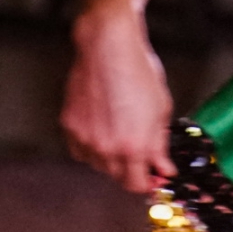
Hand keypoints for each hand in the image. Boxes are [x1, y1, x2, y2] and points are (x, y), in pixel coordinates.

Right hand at [60, 7, 176, 193]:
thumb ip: (160, 144)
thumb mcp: (161, 109)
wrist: (109, 48)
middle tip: (141, 152)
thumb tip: (163, 167)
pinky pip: (80, 150)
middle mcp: (106, 148)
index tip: (154, 176)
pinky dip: (90, 147)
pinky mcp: (69, 127)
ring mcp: (84, 139)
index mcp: (133, 146)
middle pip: (118, 176)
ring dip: (111, 158)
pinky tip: (102, 129)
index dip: (147, 182)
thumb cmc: (138, 71)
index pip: (137, 184)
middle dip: (132, 169)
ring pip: (98, 164)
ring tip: (122, 132)